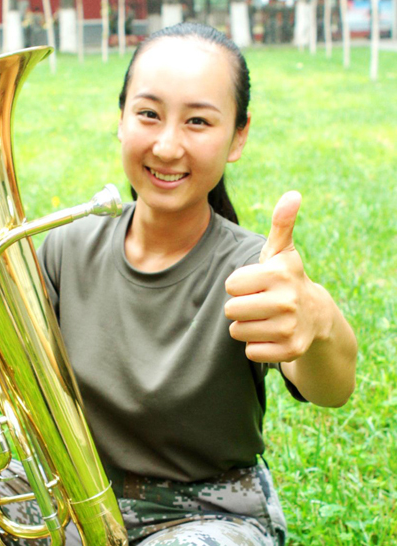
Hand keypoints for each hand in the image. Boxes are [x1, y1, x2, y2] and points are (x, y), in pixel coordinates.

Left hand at [224, 191, 326, 363]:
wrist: (316, 316)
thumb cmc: (286, 279)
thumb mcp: (282, 252)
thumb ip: (281, 223)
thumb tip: (293, 194)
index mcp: (278, 274)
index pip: (230, 285)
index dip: (239, 285)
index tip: (257, 284)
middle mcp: (286, 302)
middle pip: (230, 310)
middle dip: (240, 307)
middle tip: (260, 303)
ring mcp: (289, 328)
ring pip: (237, 332)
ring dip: (247, 327)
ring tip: (266, 318)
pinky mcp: (290, 350)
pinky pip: (250, 351)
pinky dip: (257, 346)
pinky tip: (273, 335)